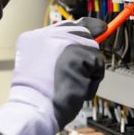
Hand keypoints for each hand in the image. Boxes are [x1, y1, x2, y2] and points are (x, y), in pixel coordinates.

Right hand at [0, 18, 106, 134]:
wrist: (35, 109)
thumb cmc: (39, 95)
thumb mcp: (41, 66)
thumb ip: (59, 50)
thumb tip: (91, 35)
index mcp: (33, 37)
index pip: (66, 25)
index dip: (85, 27)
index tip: (100, 28)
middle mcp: (47, 34)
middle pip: (82, 33)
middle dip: (86, 53)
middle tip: (80, 71)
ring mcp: (63, 43)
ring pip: (91, 50)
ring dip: (87, 70)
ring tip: (70, 84)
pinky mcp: (77, 54)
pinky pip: (97, 65)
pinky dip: (92, 80)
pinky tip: (77, 88)